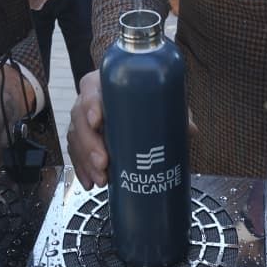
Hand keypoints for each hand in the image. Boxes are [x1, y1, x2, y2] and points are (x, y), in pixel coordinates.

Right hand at [67, 69, 197, 189]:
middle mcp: (90, 99)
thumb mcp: (163, 99)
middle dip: (89, 143)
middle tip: (104, 162)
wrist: (140, 102)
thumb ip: (176, 111)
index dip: (90, 104)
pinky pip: (76, 152)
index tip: (97, 120)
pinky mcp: (84, 138)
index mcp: (106, 82)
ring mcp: (84, 119)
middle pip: (79, 117)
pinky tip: (90, 183)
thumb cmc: (149, 97)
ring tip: (101, 179)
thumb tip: (190, 129)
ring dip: (85, 161)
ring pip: (76, 138)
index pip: (90, 88)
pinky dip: (82, 169)